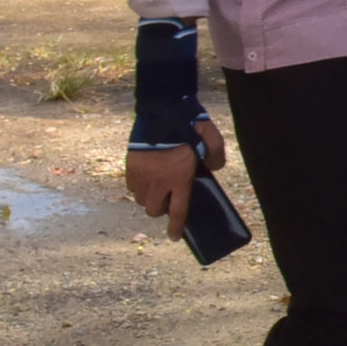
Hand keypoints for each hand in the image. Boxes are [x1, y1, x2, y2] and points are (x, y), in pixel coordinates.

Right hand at [124, 116, 226, 237]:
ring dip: (150, 198)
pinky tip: (146, 178)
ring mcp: (141, 174)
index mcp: (179, 178)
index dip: (176, 228)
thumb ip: (217, 158)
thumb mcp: (212, 141)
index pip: (178, 212)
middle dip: (161, 209)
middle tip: (168, 199)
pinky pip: (131, 186)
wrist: (163, 108)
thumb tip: (214, 169)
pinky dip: (138, 187)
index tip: (175, 236)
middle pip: (154, 210)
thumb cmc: (190, 125)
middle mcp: (158, 181)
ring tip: (157, 187)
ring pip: (141, 199)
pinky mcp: (130, 165)